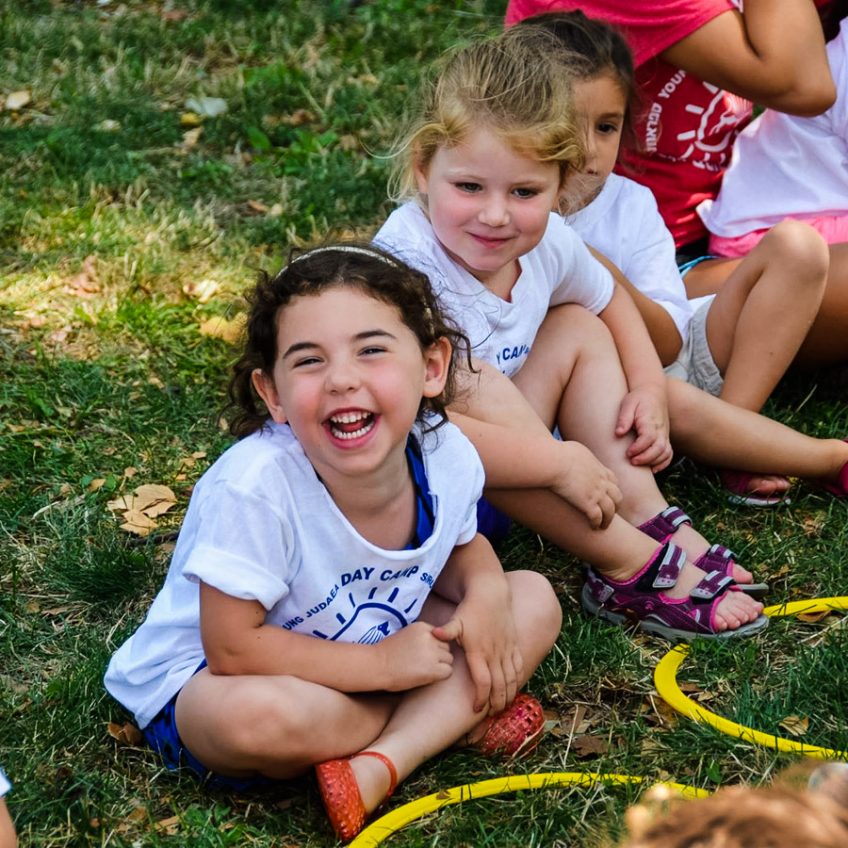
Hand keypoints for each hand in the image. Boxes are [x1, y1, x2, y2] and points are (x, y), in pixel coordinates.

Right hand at [376, 621, 453, 690]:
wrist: (377, 666)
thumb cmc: (388, 653)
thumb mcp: (406, 634)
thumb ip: (423, 636)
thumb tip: (439, 644)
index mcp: (422, 627)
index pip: (441, 635)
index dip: (434, 646)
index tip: (422, 654)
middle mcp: (429, 638)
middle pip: (446, 647)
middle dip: (439, 655)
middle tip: (424, 663)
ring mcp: (431, 653)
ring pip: (449, 659)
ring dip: (441, 666)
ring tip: (425, 670)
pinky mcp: (432, 669)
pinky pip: (448, 671)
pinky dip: (441, 675)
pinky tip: (428, 677)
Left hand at [433, 577, 522, 714]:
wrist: (491, 594)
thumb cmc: (470, 609)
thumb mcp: (455, 620)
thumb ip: (446, 631)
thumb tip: (433, 634)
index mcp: (479, 652)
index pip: (483, 683)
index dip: (481, 699)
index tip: (476, 709)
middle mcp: (494, 654)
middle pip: (500, 686)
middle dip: (497, 703)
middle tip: (491, 715)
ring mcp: (506, 649)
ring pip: (512, 679)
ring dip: (509, 695)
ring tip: (503, 707)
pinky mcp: (513, 644)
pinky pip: (519, 666)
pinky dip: (518, 680)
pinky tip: (514, 688)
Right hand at [551, 441, 621, 529]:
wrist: (555, 462)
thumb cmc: (558, 453)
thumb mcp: (574, 448)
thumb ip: (578, 454)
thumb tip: (571, 453)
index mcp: (598, 468)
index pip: (612, 479)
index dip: (612, 488)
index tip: (608, 494)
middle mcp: (601, 481)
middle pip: (617, 496)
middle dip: (616, 505)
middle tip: (611, 512)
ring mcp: (596, 493)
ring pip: (610, 510)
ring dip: (608, 519)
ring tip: (604, 526)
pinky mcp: (587, 504)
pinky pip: (597, 517)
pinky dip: (597, 523)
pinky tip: (593, 528)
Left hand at [616, 384, 672, 472]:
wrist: (653, 392)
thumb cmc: (638, 398)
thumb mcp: (628, 404)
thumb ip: (624, 419)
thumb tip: (618, 433)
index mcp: (650, 420)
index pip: (649, 437)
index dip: (639, 448)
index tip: (628, 453)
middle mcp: (660, 429)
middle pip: (659, 448)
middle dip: (646, 458)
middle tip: (632, 461)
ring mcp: (664, 434)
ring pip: (665, 452)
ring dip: (654, 462)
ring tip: (639, 465)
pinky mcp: (665, 438)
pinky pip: (669, 453)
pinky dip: (663, 463)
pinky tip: (652, 468)